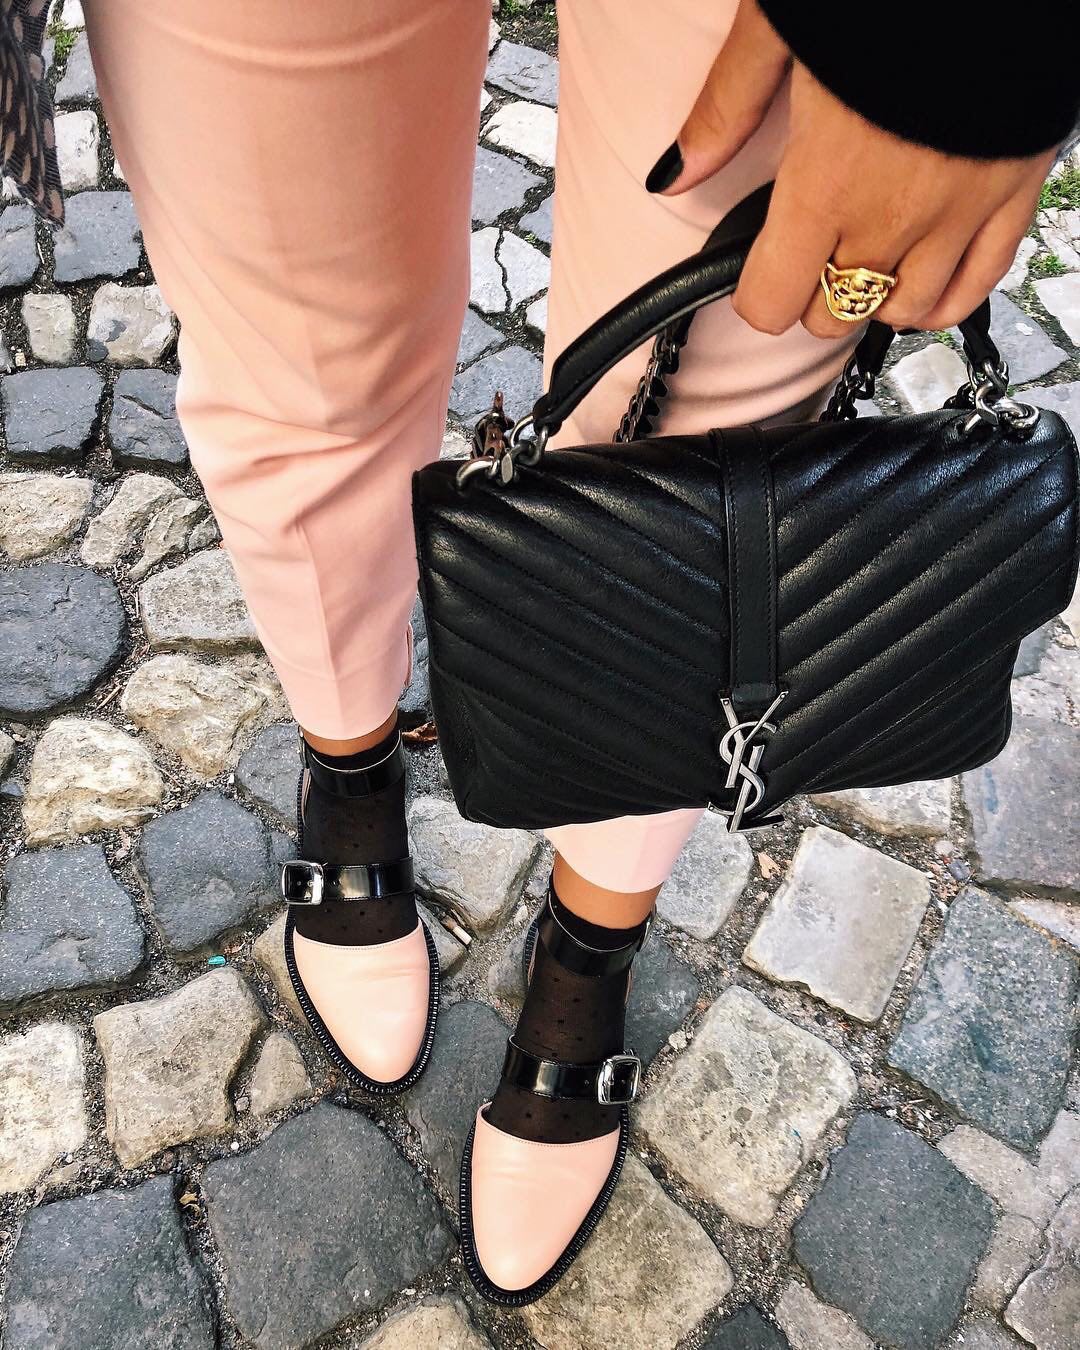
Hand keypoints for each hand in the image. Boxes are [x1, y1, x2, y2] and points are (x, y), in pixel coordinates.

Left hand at [646, 0, 1054, 337]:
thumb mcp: (779, 30)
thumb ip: (726, 109)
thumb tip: (674, 172)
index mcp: (824, 183)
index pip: (772, 303)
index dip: (757, 295)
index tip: (757, 274)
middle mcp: (890, 216)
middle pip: (834, 316)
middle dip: (813, 295)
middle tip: (812, 253)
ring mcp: (957, 214)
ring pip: (905, 312)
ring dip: (878, 296)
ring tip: (867, 257)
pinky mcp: (1012, 196)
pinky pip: (977, 286)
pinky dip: (946, 297)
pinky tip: (926, 279)